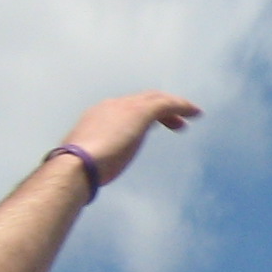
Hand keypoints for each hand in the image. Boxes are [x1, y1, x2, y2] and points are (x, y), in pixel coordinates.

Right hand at [58, 92, 202, 187]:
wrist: (75, 165)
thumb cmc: (76, 171)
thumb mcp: (86, 162)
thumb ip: (92, 161)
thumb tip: (93, 172)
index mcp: (97, 116)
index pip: (124, 109)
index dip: (141, 116)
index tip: (153, 127)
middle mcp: (111, 106)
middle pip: (142, 100)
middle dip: (160, 109)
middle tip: (177, 124)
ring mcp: (125, 108)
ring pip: (156, 99)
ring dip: (175, 106)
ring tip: (192, 115)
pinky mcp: (140, 113)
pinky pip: (166, 104)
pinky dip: (182, 105)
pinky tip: (195, 112)